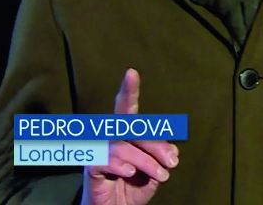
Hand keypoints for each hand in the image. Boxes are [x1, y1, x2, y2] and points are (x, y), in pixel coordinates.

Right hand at [82, 69, 178, 204]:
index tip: (131, 72)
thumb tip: (172, 150)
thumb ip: (161, 158)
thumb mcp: (154, 174)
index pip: (128, 111)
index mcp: (126, 136)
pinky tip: (129, 172)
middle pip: (129, 126)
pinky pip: (104, 160)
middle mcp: (110, 140)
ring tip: (161, 176)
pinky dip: (120, 165)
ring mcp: (99, 153)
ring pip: (123, 147)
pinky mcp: (90, 168)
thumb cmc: (131, 189)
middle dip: (153, 141)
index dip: (129, 91)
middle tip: (172, 162)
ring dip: (146, 162)